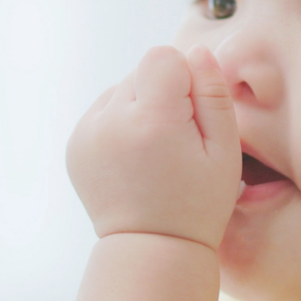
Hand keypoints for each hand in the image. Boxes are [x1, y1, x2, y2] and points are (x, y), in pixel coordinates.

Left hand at [66, 45, 241, 249]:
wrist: (152, 249)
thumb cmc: (199, 202)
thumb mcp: (225, 150)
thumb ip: (214, 94)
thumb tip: (197, 51)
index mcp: (152, 121)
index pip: (163, 57)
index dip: (185, 79)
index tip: (193, 116)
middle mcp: (111, 122)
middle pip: (141, 71)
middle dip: (164, 94)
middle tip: (177, 141)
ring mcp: (87, 133)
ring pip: (122, 88)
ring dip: (141, 107)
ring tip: (155, 150)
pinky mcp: (75, 143)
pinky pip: (105, 110)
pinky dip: (122, 123)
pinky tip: (136, 156)